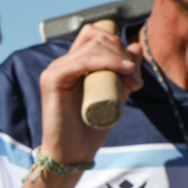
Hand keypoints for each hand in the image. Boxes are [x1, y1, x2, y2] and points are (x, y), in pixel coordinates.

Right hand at [38, 23, 144, 164]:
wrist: (74, 152)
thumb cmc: (92, 127)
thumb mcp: (116, 94)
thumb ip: (125, 72)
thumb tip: (135, 47)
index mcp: (74, 64)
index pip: (94, 34)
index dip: (116, 43)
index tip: (132, 69)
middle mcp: (62, 63)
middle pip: (95, 37)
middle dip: (121, 52)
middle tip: (135, 79)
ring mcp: (55, 70)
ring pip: (91, 46)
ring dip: (118, 57)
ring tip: (131, 79)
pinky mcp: (52, 80)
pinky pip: (81, 61)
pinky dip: (105, 61)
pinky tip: (122, 69)